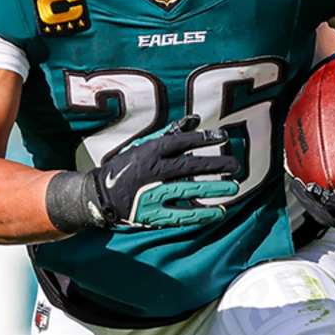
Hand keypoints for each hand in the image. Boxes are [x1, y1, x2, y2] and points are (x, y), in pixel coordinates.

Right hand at [51, 116, 241, 230]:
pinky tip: (218, 212)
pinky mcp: (154, 214)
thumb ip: (172, 134)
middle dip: (216, 165)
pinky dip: (202, 214)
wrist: (99, 197)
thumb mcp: (144, 146)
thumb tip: (196, 120)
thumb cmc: (126, 168)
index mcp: (150, 151)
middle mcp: (153, 171)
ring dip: (214, 188)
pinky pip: (183, 214)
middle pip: (191, 166)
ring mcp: (153, 194)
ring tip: (233, 186)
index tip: (223, 137)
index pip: (182, 141)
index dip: (204, 138)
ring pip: (190, 189)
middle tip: (235, 166)